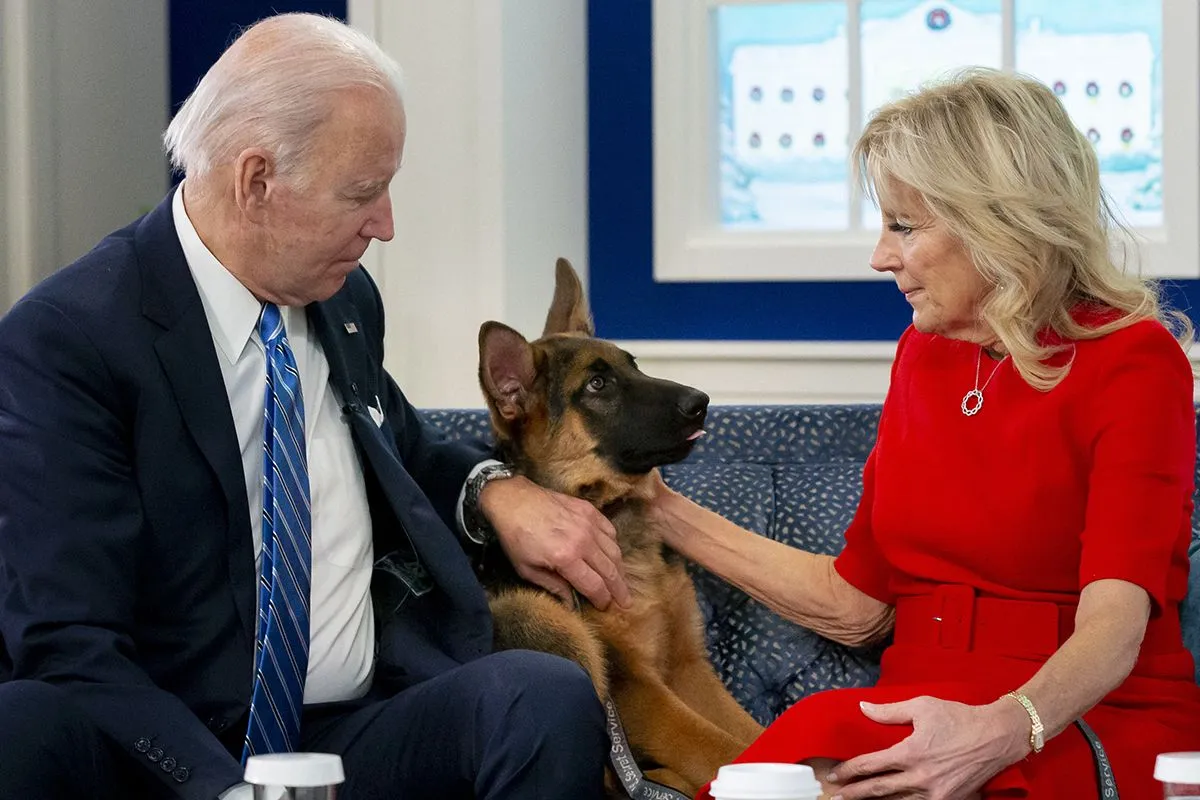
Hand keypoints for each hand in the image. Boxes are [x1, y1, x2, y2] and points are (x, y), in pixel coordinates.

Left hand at [480, 476, 631, 609]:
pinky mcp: (589, 510)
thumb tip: (571, 604)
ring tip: (621, 582)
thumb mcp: (527, 569)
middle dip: (619, 590)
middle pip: (610, 571)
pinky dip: (613, 546)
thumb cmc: (516, 537)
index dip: (603, 600)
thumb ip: (553, 587)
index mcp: (565, 557)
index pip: (595, 586)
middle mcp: (582, 540)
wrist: (513, 500)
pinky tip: (611, 555)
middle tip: (625, 602)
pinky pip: (610, 531)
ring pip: (614, 551)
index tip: (605, 607)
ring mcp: (588, 523)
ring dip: (619, 570)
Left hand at [826, 696, 1029, 799]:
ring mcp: (935, 793)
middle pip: (879, 790)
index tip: (835, 774)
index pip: (870, 766)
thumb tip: (863, 708)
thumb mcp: (922, 706)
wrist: (998, 736)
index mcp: (911, 753)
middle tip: (835, 796)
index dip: (849, 770)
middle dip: (855, 793)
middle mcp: (921, 777)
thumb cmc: (959, 717)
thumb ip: (889, 711)